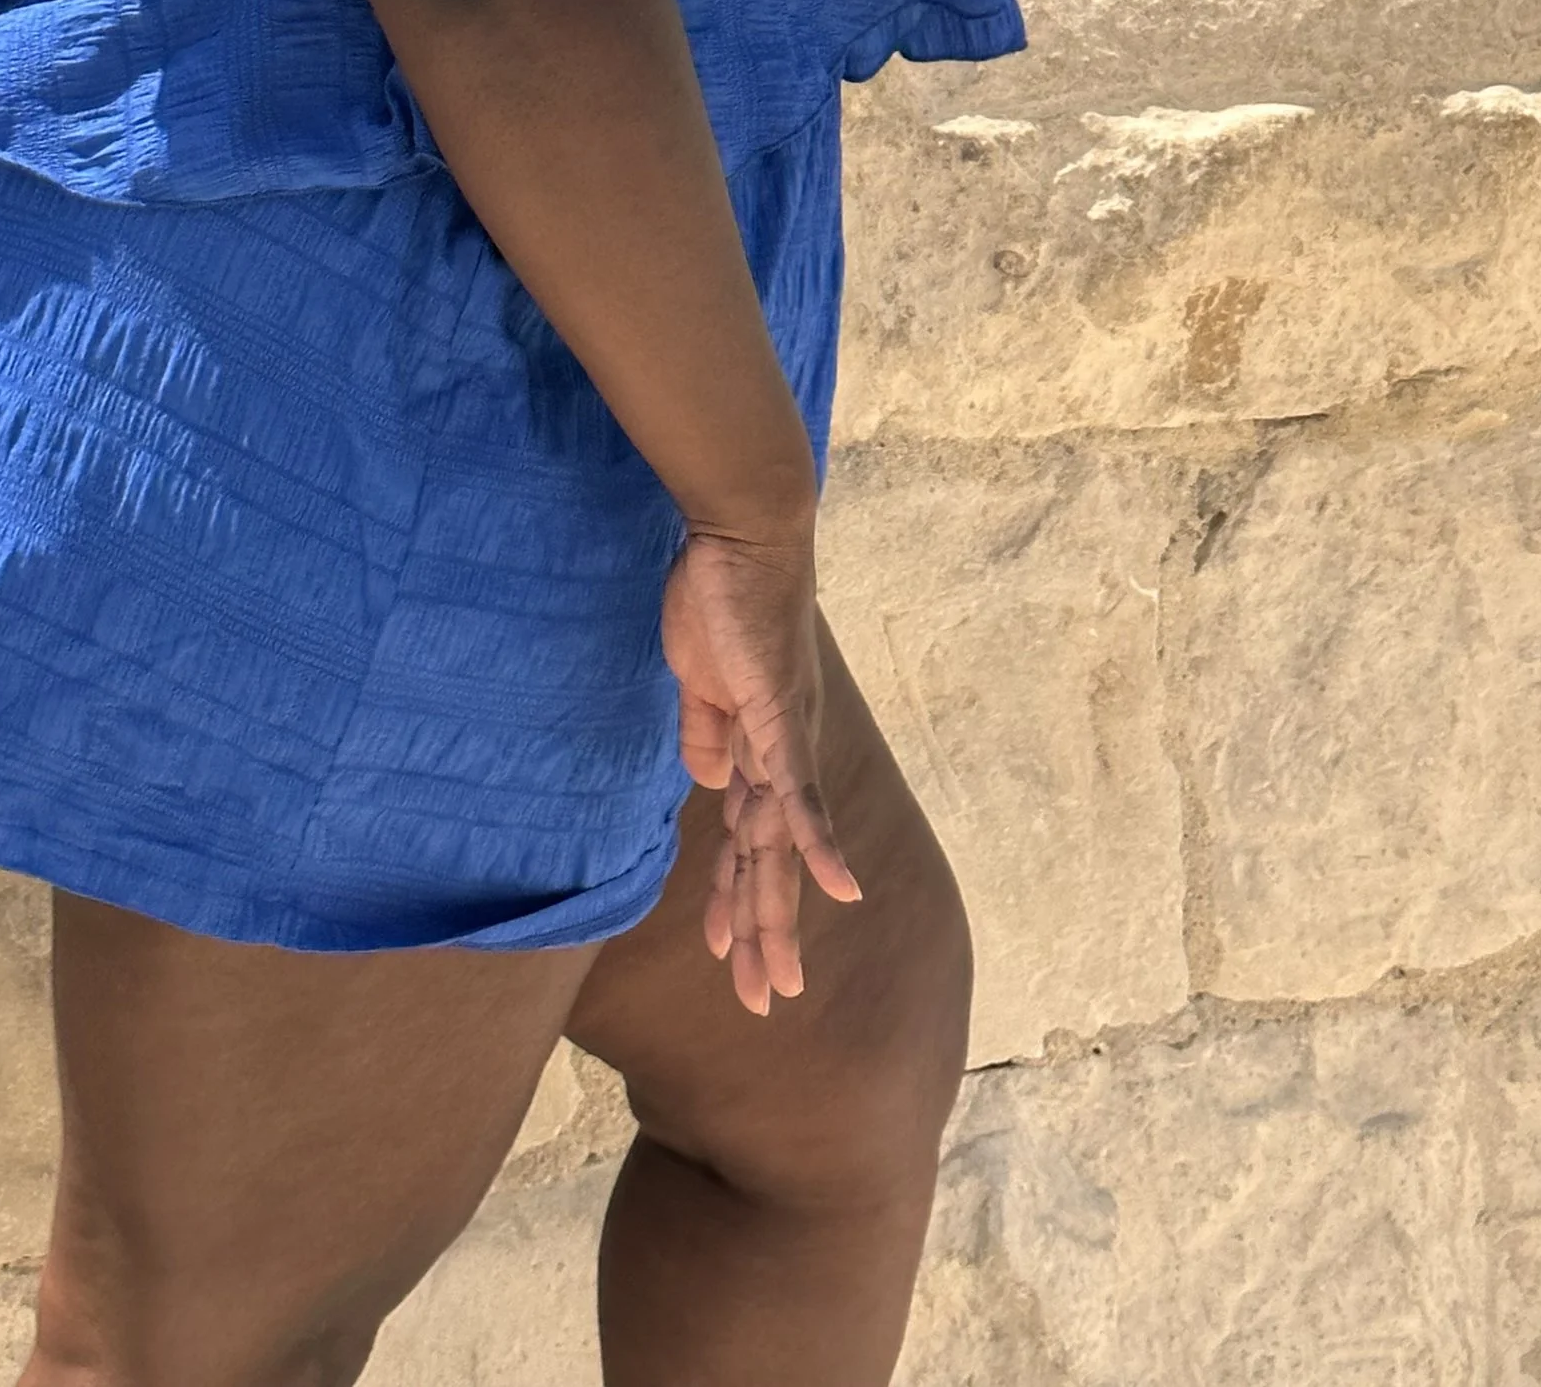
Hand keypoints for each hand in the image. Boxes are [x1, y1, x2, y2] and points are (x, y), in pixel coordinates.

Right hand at [660, 526, 861, 1013]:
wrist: (744, 536)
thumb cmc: (717, 598)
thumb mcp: (699, 681)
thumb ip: (705, 734)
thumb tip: (709, 785)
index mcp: (754, 751)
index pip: (745, 845)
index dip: (736, 904)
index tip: (726, 959)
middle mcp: (780, 757)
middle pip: (768, 865)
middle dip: (761, 935)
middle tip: (760, 1005)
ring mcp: (786, 741)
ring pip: (780, 848)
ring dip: (776, 914)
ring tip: (777, 979)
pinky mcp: (782, 718)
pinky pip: (801, 791)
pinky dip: (819, 842)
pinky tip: (842, 889)